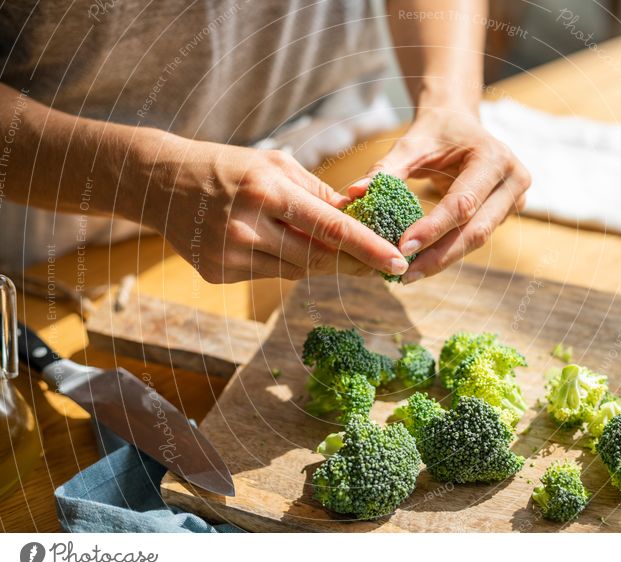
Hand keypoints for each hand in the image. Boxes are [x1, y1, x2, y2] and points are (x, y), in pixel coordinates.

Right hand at [138, 137, 408, 282]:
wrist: (158, 181)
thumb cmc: (226, 165)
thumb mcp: (275, 164)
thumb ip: (317, 193)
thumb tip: (358, 217)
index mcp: (266, 191)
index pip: (330, 229)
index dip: (369, 249)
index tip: (398, 263)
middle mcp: (247, 227)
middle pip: (317, 258)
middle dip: (351, 262)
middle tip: (381, 264)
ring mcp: (229, 256)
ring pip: (295, 271)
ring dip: (318, 262)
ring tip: (328, 247)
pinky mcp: (217, 274)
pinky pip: (269, 275)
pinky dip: (284, 263)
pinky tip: (276, 245)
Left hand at [349, 109, 529, 283]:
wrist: (460, 123)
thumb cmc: (436, 131)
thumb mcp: (411, 144)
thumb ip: (386, 169)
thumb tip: (355, 192)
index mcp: (495, 157)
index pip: (462, 203)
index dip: (433, 228)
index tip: (402, 247)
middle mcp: (513, 180)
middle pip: (476, 230)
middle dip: (439, 256)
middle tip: (404, 274)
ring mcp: (515, 199)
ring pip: (477, 240)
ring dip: (442, 260)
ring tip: (409, 274)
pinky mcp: (505, 213)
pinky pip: (474, 238)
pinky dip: (448, 252)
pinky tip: (423, 264)